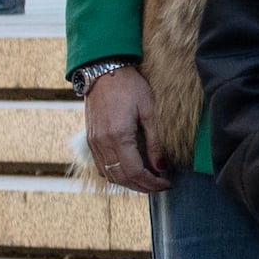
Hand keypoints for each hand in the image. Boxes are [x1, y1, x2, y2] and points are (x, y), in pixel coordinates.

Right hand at [82, 65, 171, 195]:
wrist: (104, 71)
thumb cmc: (130, 87)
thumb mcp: (149, 111)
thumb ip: (155, 142)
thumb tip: (161, 167)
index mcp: (118, 136)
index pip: (135, 172)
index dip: (152, 183)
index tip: (167, 184)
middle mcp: (102, 143)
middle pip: (122, 178)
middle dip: (143, 187)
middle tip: (160, 186)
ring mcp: (94, 143)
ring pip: (110, 176)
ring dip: (129, 184)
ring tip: (148, 181)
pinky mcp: (91, 140)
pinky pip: (101, 167)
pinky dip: (115, 175)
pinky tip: (129, 172)